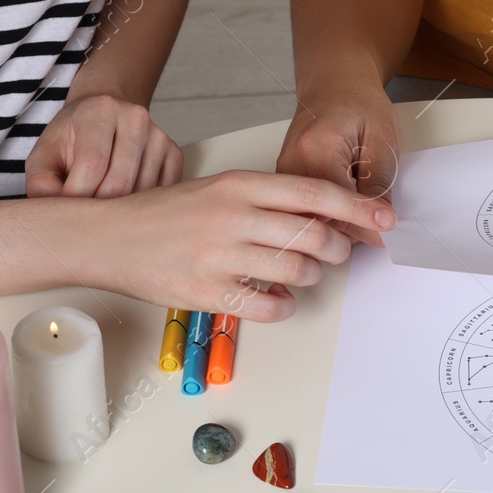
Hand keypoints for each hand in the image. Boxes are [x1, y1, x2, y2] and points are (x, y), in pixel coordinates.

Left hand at [26, 94, 183, 197]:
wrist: (105, 114)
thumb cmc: (73, 138)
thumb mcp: (46, 153)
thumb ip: (41, 181)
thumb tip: (53, 210)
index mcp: (99, 110)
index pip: (92, 165)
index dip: (76, 196)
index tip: (65, 209)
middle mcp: (135, 118)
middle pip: (120, 183)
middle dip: (98, 209)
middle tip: (84, 215)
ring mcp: (159, 136)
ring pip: (142, 195)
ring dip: (119, 211)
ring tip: (102, 207)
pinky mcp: (174, 153)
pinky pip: (162, 194)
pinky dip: (141, 207)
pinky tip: (125, 203)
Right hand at [90, 170, 396, 321]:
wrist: (107, 238)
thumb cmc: (166, 215)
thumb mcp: (219, 190)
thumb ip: (267, 200)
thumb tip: (324, 215)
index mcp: (240, 185)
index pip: (316, 193)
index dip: (358, 209)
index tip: (384, 220)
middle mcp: (234, 217)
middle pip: (316, 235)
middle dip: (338, 250)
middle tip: (336, 254)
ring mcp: (222, 256)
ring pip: (299, 271)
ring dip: (311, 277)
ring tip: (298, 273)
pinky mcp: (210, 292)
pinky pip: (271, 307)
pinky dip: (285, 306)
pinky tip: (276, 298)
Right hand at [276, 77, 400, 246]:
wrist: (336, 84)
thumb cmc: (360, 103)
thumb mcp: (383, 142)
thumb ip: (380, 185)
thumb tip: (379, 225)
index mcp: (318, 148)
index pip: (339, 206)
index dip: (365, 224)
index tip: (385, 233)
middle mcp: (292, 163)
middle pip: (318, 218)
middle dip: (351, 231)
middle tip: (376, 230)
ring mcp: (283, 172)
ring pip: (308, 219)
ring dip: (337, 227)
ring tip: (362, 218)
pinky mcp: (284, 178)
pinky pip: (303, 210)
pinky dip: (326, 217)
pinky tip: (344, 212)